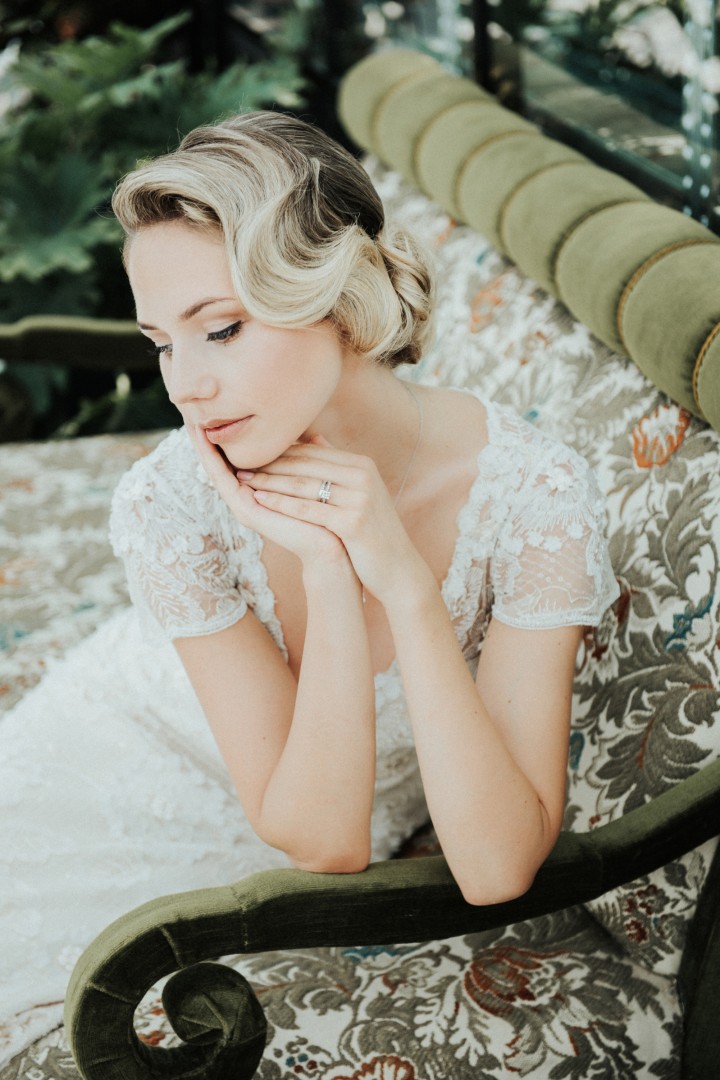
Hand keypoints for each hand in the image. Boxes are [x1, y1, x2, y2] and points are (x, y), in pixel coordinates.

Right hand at [186, 424, 345, 565]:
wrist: (331, 544)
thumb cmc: (325, 513)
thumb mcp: (311, 477)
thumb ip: (308, 458)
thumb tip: (315, 433)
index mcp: (260, 488)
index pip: (236, 459)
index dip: (224, 436)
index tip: (215, 408)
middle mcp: (247, 496)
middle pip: (220, 463)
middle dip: (206, 438)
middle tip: (191, 409)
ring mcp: (243, 504)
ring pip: (216, 470)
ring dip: (202, 447)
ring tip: (190, 421)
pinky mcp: (246, 510)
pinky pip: (223, 480)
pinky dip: (212, 460)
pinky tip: (203, 440)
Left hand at [235, 434, 426, 600]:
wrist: (397, 567)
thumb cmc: (372, 531)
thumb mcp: (358, 492)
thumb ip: (336, 465)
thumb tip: (313, 437)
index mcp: (362, 465)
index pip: (312, 451)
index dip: (280, 451)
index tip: (252, 452)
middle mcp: (363, 475)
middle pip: (305, 464)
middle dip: (269, 462)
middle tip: (237, 461)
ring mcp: (360, 498)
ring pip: (303, 484)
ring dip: (269, 480)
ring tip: (241, 478)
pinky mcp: (353, 522)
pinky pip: (308, 509)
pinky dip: (281, 503)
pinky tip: (259, 500)